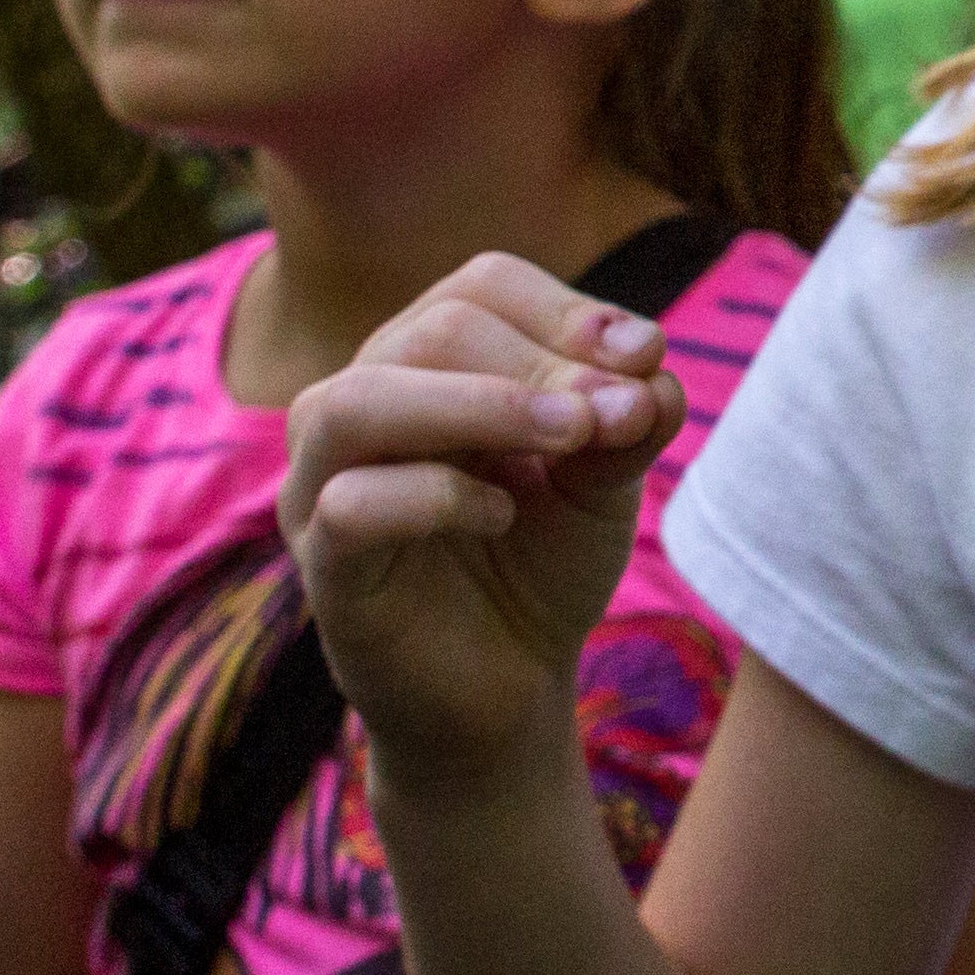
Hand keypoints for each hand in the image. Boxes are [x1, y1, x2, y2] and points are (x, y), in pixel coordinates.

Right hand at [280, 251, 684, 785]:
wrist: (509, 688)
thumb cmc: (544, 561)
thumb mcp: (604, 478)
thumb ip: (629, 420)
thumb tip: (652, 371)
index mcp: (430, 363)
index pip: (481, 286)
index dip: (566, 309)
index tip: (647, 355)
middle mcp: (363, 404)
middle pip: (431, 328)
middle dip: (541, 362)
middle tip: (617, 412)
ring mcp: (325, 485)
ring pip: (358, 401)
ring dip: (482, 405)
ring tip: (571, 434)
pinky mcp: (322, 566)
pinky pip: (349, 505)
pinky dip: (436, 496)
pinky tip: (499, 515)